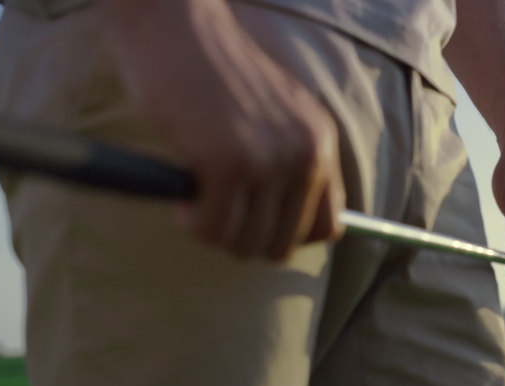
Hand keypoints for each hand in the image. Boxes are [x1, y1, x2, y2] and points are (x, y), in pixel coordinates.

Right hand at [104, 0, 344, 260]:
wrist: (176, 23)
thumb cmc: (216, 74)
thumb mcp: (277, 118)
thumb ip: (294, 165)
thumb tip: (301, 235)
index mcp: (321, 143)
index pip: (328, 227)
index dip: (288, 235)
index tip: (255, 219)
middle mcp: (305, 153)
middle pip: (284, 244)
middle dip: (245, 238)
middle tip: (217, 210)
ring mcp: (269, 159)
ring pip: (246, 243)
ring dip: (216, 232)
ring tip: (199, 199)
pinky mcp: (227, 163)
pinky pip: (212, 229)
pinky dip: (192, 224)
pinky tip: (183, 196)